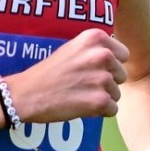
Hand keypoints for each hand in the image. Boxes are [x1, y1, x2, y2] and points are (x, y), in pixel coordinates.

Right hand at [5, 28, 128, 121]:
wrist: (26, 93)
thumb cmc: (48, 72)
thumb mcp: (73, 48)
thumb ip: (95, 49)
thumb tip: (117, 58)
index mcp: (96, 37)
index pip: (123, 54)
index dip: (110, 65)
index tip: (92, 70)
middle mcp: (102, 54)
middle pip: (121, 75)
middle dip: (107, 82)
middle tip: (83, 84)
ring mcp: (102, 78)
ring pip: (117, 93)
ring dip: (102, 98)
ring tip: (79, 95)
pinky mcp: (100, 100)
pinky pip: (112, 110)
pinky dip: (99, 112)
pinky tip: (81, 106)